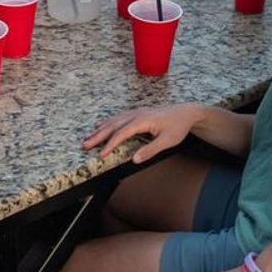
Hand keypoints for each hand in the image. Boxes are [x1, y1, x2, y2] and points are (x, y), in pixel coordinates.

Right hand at [83, 104, 198, 161]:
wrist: (186, 112)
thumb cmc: (178, 126)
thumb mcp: (167, 141)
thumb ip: (150, 150)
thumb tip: (134, 159)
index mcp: (142, 121)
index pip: (122, 133)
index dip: (110, 144)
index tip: (101, 154)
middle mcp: (136, 114)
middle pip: (113, 126)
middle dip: (98, 136)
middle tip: (85, 144)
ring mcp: (136, 112)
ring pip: (114, 120)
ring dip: (100, 129)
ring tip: (88, 137)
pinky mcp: (137, 112)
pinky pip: (118, 117)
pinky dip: (107, 122)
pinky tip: (101, 125)